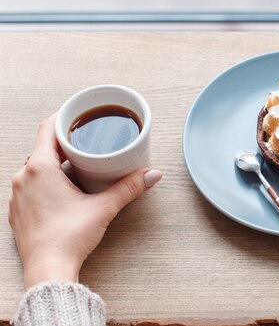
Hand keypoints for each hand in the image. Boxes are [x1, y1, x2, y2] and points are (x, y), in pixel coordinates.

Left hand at [8, 115, 161, 288]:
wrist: (47, 270)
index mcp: (40, 169)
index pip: (48, 127)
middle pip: (43, 146)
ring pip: (36, 166)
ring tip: (78, 164)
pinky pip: (30, 184)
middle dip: (65, 141)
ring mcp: (18, 195)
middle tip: (86, 140)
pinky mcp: (18, 210)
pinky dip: (46, 180)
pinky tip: (63, 189)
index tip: (79, 114)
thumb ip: (129, 187)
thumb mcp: (104, 207)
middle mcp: (23, 177)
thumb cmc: (68, 238)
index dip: (64, 117)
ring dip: (55, 162)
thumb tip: (152, 174)